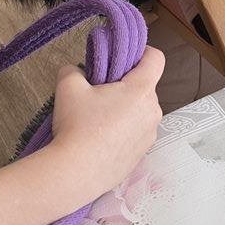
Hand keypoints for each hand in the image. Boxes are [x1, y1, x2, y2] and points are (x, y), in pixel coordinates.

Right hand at [50, 48, 165, 199]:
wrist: (76, 172)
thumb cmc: (77, 126)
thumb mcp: (68, 87)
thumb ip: (74, 70)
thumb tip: (77, 71)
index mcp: (141, 90)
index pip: (156, 59)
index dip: (142, 52)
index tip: (123, 58)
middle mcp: (153, 111)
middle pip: (145, 86)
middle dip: (126, 85)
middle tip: (100, 92)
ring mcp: (150, 134)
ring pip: (141, 111)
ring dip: (126, 108)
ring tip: (98, 119)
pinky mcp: (142, 154)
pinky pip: (137, 132)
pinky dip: (124, 130)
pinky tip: (102, 138)